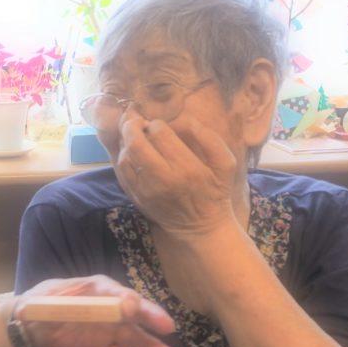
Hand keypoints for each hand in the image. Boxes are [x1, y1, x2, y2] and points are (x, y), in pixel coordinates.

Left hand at [20, 275, 174, 346]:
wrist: (35, 325)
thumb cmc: (42, 303)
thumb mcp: (43, 300)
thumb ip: (50, 305)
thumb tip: (33, 310)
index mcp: (96, 288)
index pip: (114, 292)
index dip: (123, 299)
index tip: (133, 308)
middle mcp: (110, 306)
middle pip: (133, 312)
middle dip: (150, 318)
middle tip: (167, 326)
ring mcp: (110, 328)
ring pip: (132, 336)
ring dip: (149, 346)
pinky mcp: (105, 346)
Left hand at [115, 113, 237, 237]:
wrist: (200, 226)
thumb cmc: (214, 191)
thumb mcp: (225, 163)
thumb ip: (209, 138)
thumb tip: (184, 120)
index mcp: (186, 168)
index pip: (160, 134)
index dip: (156, 123)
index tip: (159, 125)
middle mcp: (163, 179)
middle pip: (136, 144)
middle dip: (132, 126)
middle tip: (135, 120)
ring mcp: (146, 190)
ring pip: (125, 157)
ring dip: (126, 142)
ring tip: (133, 135)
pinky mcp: (136, 197)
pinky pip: (122, 172)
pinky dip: (123, 157)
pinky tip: (131, 152)